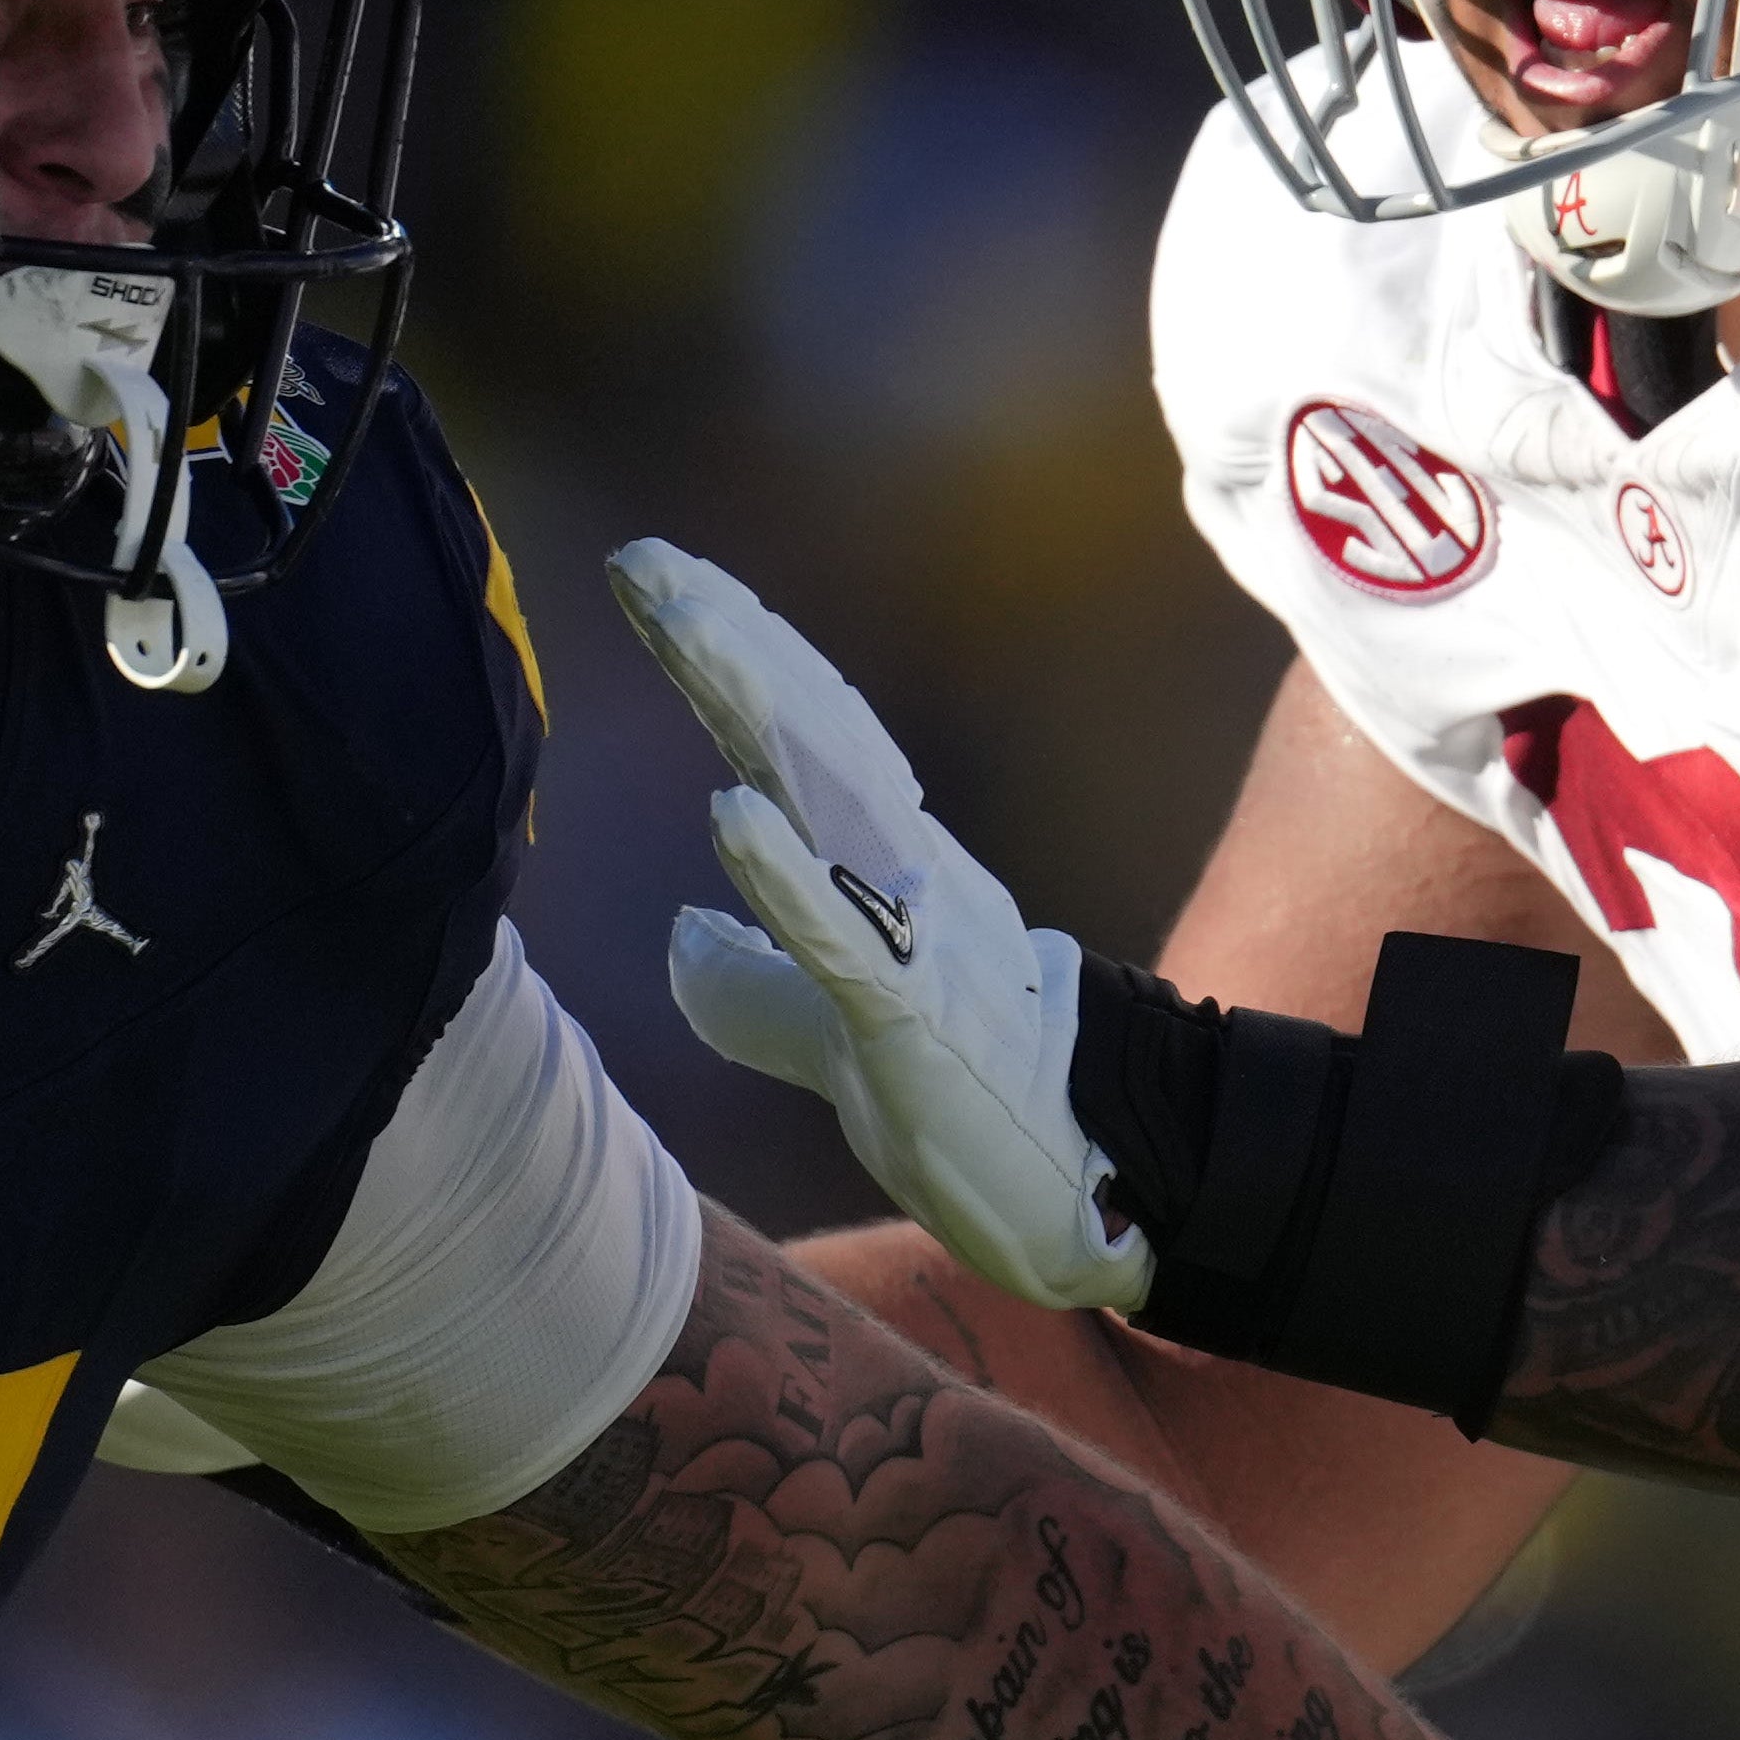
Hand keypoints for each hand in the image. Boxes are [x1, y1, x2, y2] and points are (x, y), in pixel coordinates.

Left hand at [608, 539, 1146, 1315]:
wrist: (1092, 1174)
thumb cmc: (964, 1097)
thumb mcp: (829, 1032)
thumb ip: (751, 980)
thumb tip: (680, 932)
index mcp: (885, 865)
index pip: (802, 736)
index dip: (735, 653)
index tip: (659, 578)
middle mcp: (904, 872)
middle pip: (809, 734)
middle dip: (727, 643)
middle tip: (647, 565)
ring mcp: (915, 937)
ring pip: (827, 800)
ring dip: (753, 707)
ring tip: (682, 624)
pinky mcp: (915, 1022)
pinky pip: (845, 938)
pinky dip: (786, 873)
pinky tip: (728, 813)